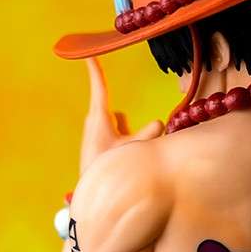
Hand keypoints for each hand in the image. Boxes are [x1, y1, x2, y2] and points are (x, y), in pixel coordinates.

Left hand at [80, 57, 162, 173]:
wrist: (91, 198)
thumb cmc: (106, 170)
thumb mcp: (132, 150)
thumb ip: (149, 135)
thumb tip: (160, 123)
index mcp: (98, 118)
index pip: (99, 88)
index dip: (96, 69)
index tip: (89, 53)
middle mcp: (95, 122)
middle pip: (120, 116)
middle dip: (130, 130)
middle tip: (128, 148)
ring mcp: (96, 133)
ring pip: (122, 127)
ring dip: (127, 139)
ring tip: (126, 161)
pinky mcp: (100, 143)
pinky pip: (119, 137)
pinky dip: (125, 146)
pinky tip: (124, 165)